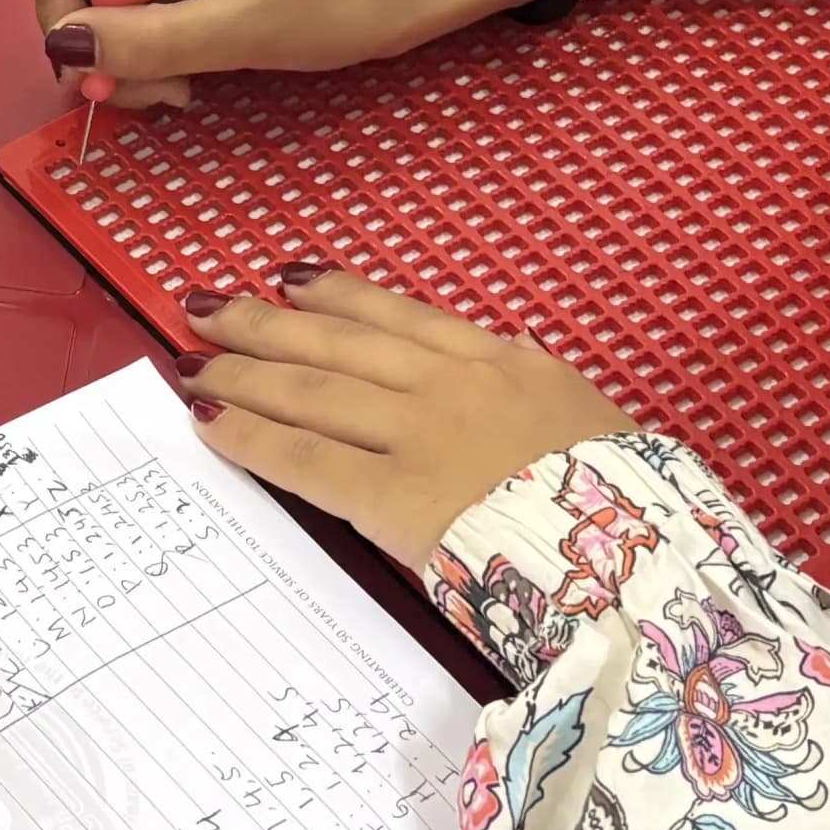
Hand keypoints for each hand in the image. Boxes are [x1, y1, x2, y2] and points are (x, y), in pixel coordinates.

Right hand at [10, 0, 555, 110]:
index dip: (54, 0)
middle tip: (158, 88)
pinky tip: (191, 63)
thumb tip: (63, 47)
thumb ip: (148, 39)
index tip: (104, 58)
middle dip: (95, 38)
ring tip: (183, 82)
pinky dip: (147, 38)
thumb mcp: (243, 30)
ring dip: (125, 48)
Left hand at [176, 268, 631, 563]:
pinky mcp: (394, 496)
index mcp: (501, 362)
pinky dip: (255, 438)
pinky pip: (309, 460)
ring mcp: (419, 436)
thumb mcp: (586, 415)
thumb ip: (533, 385)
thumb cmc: (628, 497)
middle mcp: (451, 384)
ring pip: (313, 391)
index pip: (400, 318)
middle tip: (207, 304)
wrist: (637, 550)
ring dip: (245, 373)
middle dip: (265, 323)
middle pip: (338, 344)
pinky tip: (211, 425)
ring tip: (192, 358)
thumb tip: (507, 355)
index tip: (290, 278)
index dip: (337, 297)